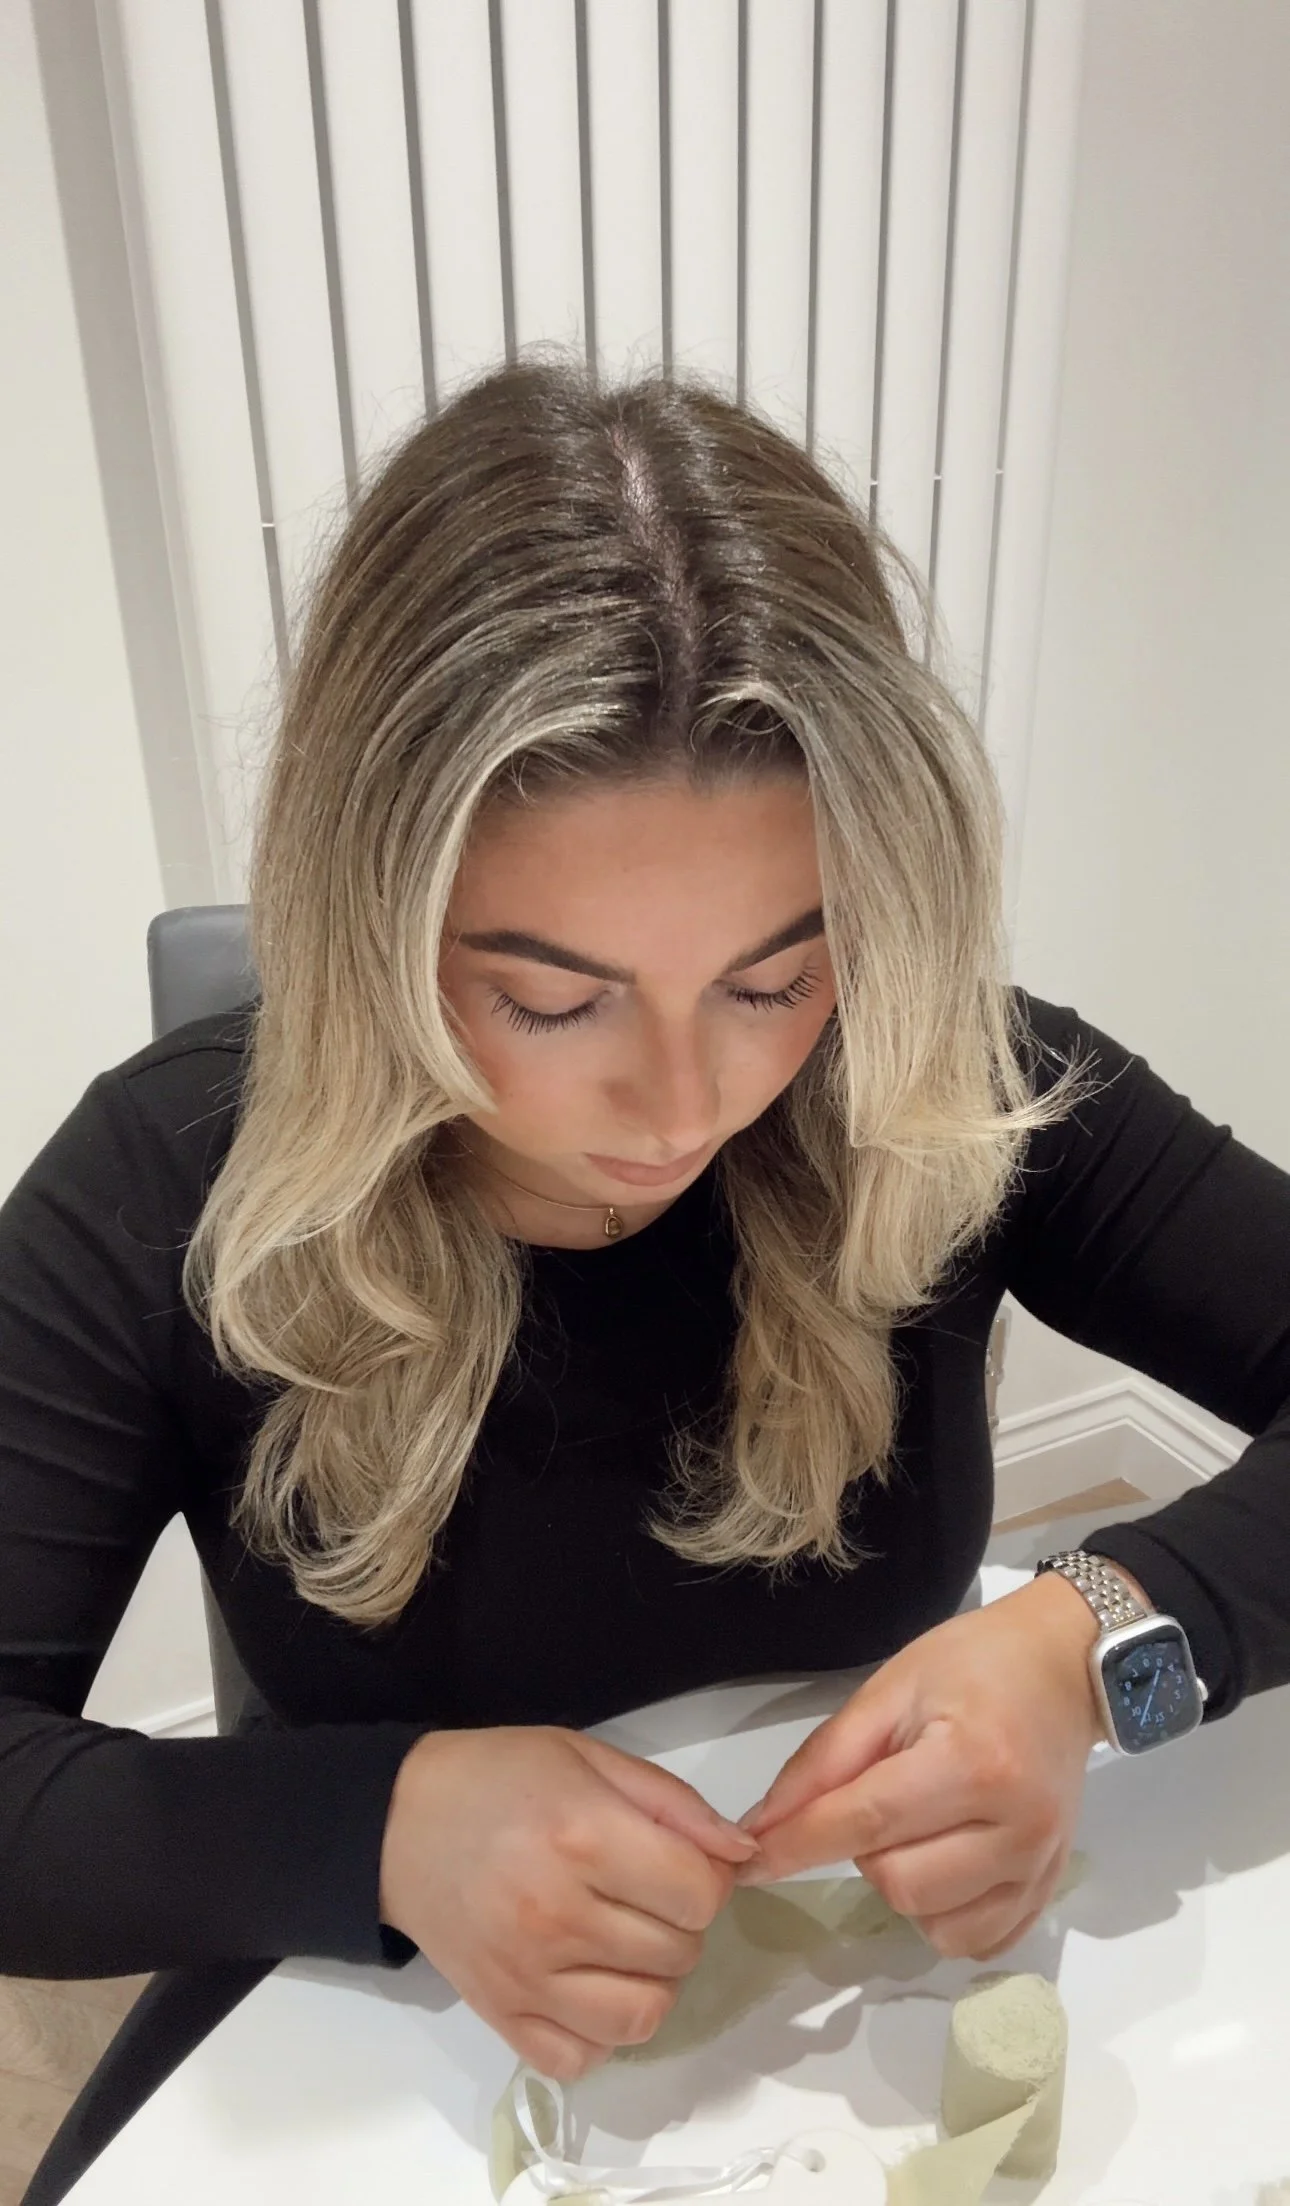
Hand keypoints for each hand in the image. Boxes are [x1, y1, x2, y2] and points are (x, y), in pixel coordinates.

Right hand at [378, 1724, 758, 2079]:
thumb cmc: (500, 1777)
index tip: (677, 1859)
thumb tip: (745, 1854)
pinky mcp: (502, 2018)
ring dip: (651, 1980)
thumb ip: (674, 1804)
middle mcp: (558, 1916)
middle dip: (679, 1922)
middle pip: (680, 1953)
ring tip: (623, 1942)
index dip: (707, 1876)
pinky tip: (587, 1984)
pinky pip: (583, 2058)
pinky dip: (598, 2031)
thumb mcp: (588, 1758)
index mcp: (585, 1837)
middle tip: (641, 1891)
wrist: (397, 1823)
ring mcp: (527, 1978)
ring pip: (644, 2016)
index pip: (701, 1893)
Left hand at [735, 1569, 1144, 1960]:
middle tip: (882, 1796)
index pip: (866, 1822)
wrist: (1062, 1669)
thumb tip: (762, 1827)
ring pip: (930, 1921)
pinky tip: (945, 1861)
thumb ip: (825, 1761)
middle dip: (863, 1849)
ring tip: (918, 1825)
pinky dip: (942, 1913)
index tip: (746, 1861)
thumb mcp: (890, 1689)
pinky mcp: (1049, 1893)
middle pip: (896, 1882)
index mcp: (974, 1762)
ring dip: (902, 1882)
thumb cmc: (973, 1665)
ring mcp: (1040, 1867)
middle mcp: (1017, 1827)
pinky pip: (972, 1942)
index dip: (797, 1845)